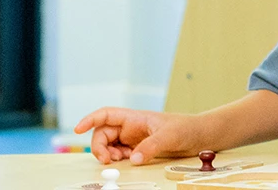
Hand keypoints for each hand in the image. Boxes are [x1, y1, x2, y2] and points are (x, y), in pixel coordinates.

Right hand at [72, 107, 203, 165]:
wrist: (200, 136)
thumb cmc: (186, 128)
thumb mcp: (170, 136)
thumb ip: (150, 147)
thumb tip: (132, 159)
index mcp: (134, 117)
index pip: (106, 114)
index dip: (89, 120)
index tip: (77, 129)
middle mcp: (130, 127)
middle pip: (102, 134)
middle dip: (99, 146)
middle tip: (107, 159)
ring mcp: (133, 138)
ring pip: (109, 146)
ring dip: (108, 154)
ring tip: (118, 160)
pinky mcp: (138, 149)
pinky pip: (119, 154)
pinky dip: (118, 159)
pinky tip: (128, 161)